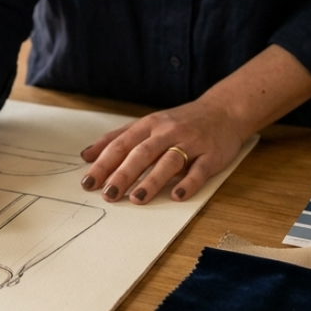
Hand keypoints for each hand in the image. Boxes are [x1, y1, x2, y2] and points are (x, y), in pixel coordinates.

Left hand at [78, 99, 249, 204]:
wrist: (224, 110)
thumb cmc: (180, 122)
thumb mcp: (147, 124)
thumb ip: (117, 139)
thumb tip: (86, 155)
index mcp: (149, 125)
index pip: (121, 145)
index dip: (103, 164)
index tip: (88, 183)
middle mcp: (167, 132)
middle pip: (141, 153)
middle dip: (123, 174)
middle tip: (107, 194)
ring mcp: (191, 143)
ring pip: (169, 161)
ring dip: (152, 181)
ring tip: (137, 199)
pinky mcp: (212, 155)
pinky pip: (199, 170)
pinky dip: (188, 183)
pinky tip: (177, 195)